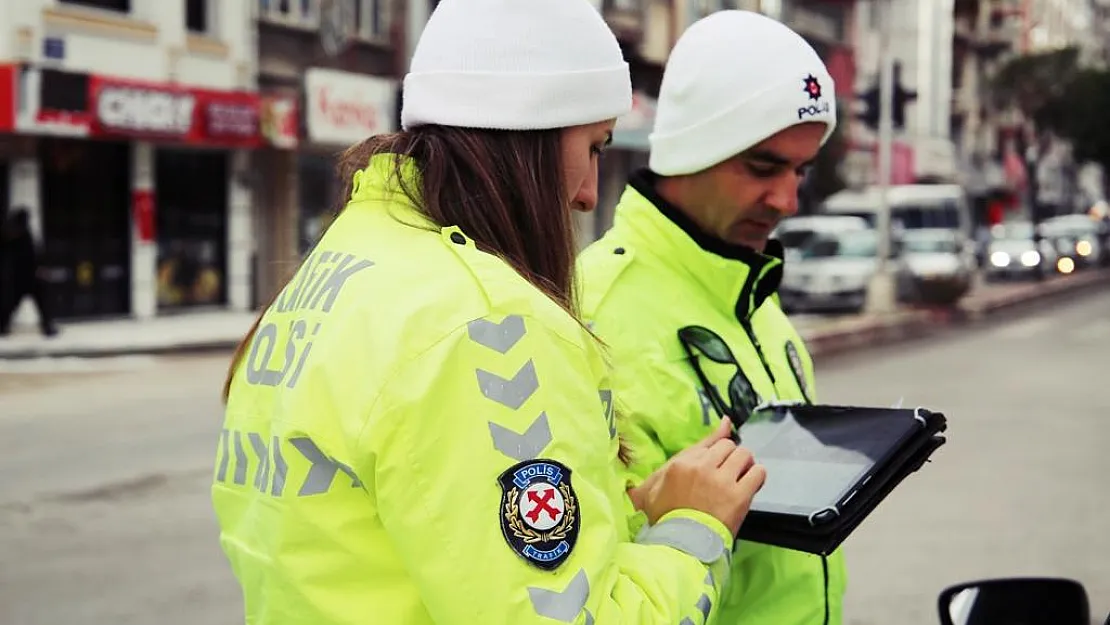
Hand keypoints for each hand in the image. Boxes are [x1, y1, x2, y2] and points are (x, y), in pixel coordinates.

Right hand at [641, 418, 765, 534]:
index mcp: (681, 463)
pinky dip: (756, 476)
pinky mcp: (739, 496)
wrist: (679, 547)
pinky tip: (749, 486)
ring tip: (739, 479)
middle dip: (729, 457)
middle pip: (728, 446)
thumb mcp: (655, 485)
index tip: (722, 458)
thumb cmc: (665, 518)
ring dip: (743, 465)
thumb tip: (716, 424)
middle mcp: (703, 467)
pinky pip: (757, 473)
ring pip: (744, 455)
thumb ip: (681, 454)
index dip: (718, 450)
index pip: (710, 442)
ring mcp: (722, 481)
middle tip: (727, 474)